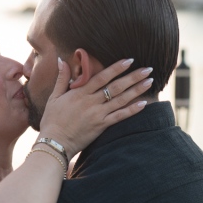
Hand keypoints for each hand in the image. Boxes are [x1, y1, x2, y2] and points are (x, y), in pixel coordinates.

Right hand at [39, 58, 153, 156]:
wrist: (54, 142)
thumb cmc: (52, 120)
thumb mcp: (54, 97)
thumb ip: (62, 78)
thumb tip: (62, 60)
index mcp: (80, 93)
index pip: (102, 77)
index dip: (117, 68)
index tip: (130, 60)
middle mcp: (91, 102)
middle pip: (116, 86)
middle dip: (133, 76)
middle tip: (148, 69)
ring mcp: (98, 114)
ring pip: (121, 99)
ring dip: (136, 90)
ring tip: (149, 81)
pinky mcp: (101, 126)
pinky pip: (119, 116)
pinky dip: (132, 110)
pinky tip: (144, 104)